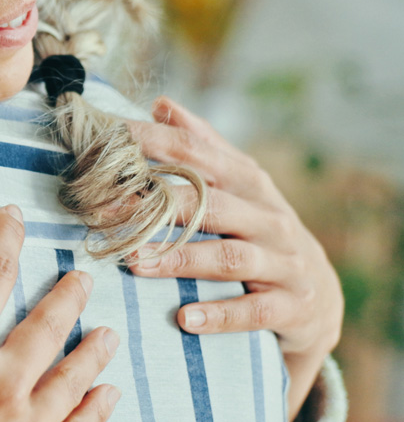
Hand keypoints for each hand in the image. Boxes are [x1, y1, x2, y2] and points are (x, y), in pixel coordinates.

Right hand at [0, 206, 120, 421]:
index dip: (3, 240)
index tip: (13, 217)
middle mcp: (1, 385)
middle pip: (47, 327)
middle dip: (67, 297)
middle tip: (82, 278)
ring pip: (71, 380)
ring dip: (92, 352)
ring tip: (108, 333)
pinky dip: (95, 411)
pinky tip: (106, 396)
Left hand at [123, 96, 342, 421]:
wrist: (319, 296)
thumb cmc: (259, 230)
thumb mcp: (238, 185)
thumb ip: (201, 145)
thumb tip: (160, 103)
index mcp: (249, 181)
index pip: (197, 152)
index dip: (151, 142)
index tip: (105, 141)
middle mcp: (269, 217)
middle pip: (210, 205)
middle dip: (154, 207)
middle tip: (102, 213)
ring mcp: (284, 262)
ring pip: (229, 258)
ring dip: (179, 259)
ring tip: (133, 262)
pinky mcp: (291, 305)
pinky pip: (254, 311)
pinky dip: (220, 314)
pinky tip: (184, 318)